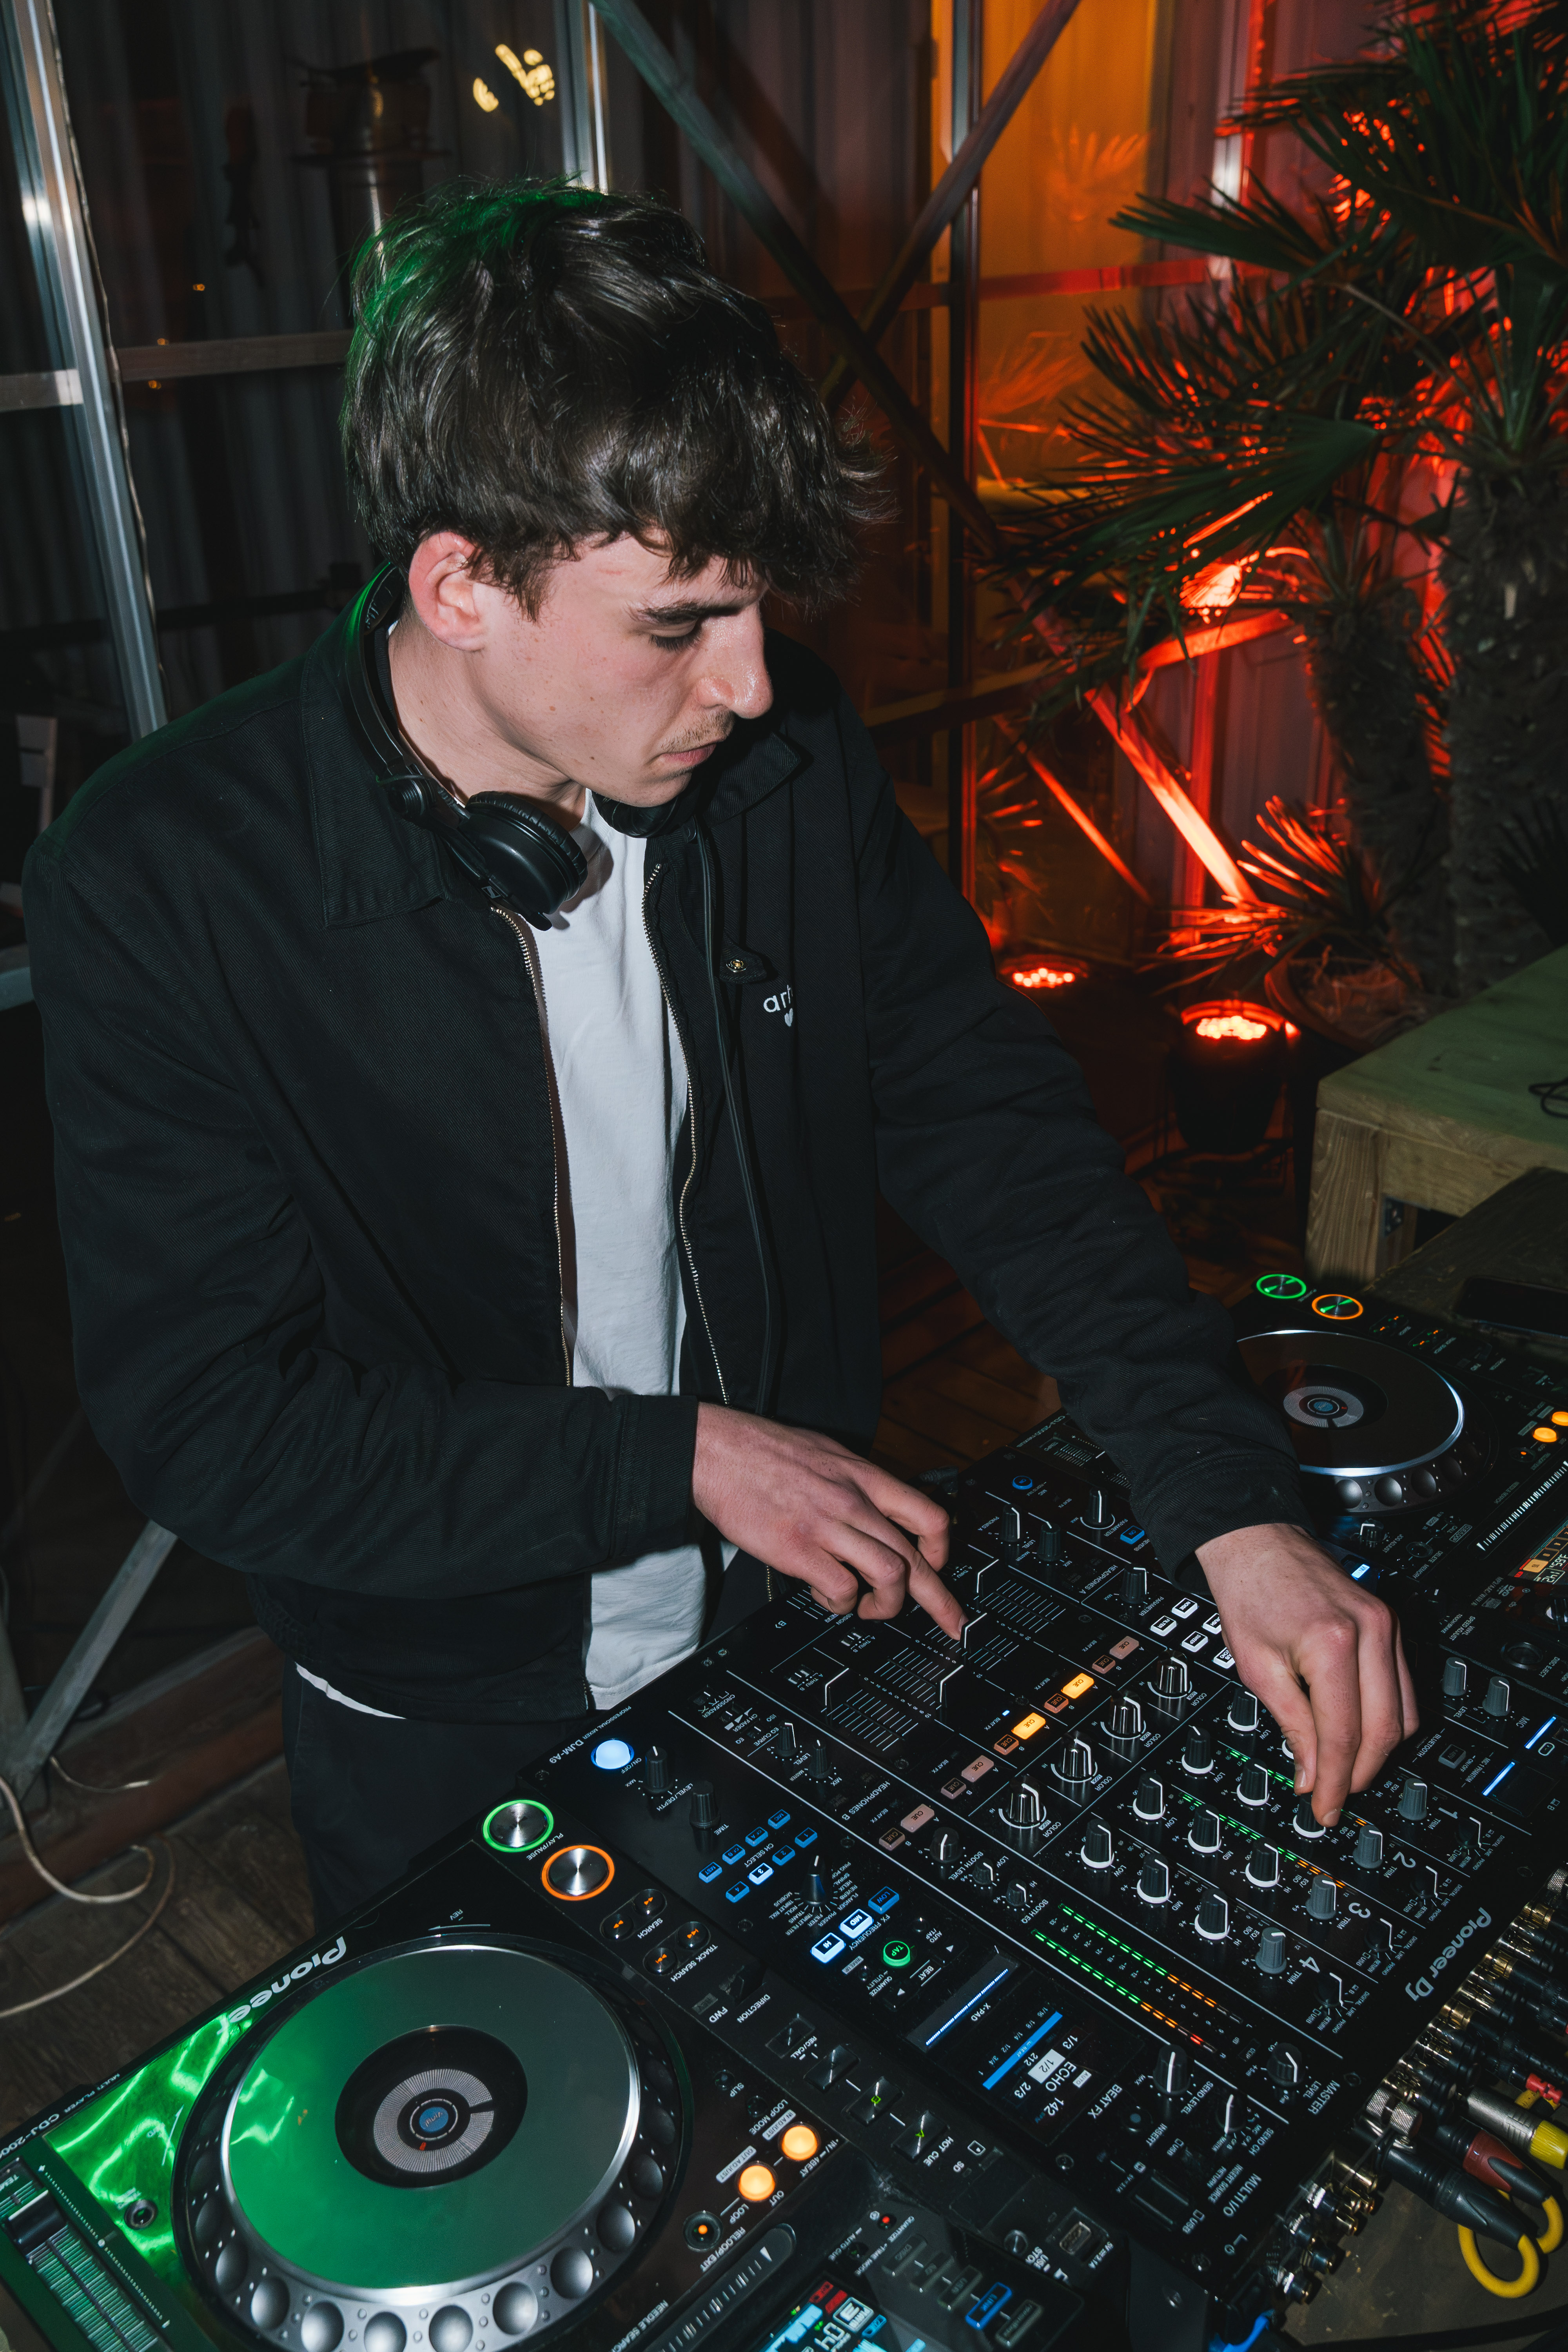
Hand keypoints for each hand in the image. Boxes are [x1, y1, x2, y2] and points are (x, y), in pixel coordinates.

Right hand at [692, 1403, 962, 1637]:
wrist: (717, 1451)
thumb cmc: (764, 1450)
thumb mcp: (827, 1453)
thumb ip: (856, 1483)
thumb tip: (875, 1510)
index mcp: (863, 1476)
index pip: (926, 1514)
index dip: (942, 1549)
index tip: (941, 1569)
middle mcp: (854, 1501)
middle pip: (915, 1557)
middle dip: (939, 1599)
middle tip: (952, 1623)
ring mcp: (828, 1526)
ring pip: (890, 1575)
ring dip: (888, 1603)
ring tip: (870, 1607)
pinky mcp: (799, 1549)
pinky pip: (842, 1589)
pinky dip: (842, 1602)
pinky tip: (828, 1595)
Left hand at [1195, 1522, 1417, 1824]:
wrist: (1257, 1540)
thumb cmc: (1249, 1592)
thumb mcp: (1258, 1666)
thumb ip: (1292, 1724)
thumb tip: (1313, 1776)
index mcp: (1334, 1643)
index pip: (1345, 1734)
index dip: (1336, 1782)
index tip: (1324, 1809)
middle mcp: (1372, 1632)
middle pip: (1385, 1729)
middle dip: (1361, 1773)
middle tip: (1334, 1796)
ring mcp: (1387, 1625)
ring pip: (1404, 1713)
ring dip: (1379, 1750)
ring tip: (1344, 1770)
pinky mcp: (1389, 1623)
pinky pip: (1403, 1687)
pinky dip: (1387, 1718)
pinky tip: (1359, 1733)